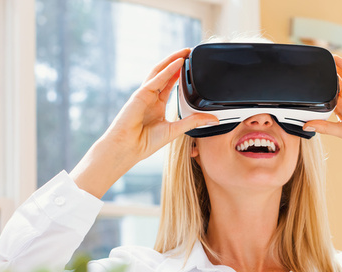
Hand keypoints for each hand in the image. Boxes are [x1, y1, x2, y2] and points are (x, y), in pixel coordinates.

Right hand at [70, 49, 217, 197]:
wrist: (128, 148)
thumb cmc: (145, 142)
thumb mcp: (175, 130)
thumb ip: (194, 122)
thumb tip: (213, 120)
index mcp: (157, 106)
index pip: (170, 84)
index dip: (179, 74)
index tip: (191, 66)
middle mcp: (150, 98)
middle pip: (165, 74)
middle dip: (176, 62)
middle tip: (190, 52)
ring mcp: (144, 94)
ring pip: (159, 72)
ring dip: (172, 60)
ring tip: (185, 52)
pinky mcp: (140, 95)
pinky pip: (156, 80)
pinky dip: (167, 71)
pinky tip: (177, 63)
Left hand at [302, 55, 341, 150]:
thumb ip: (325, 127)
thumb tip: (306, 126)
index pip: (327, 97)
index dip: (318, 91)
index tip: (306, 85)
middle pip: (334, 84)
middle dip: (324, 77)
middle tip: (311, 68)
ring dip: (333, 68)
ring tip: (321, 60)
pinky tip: (336, 59)